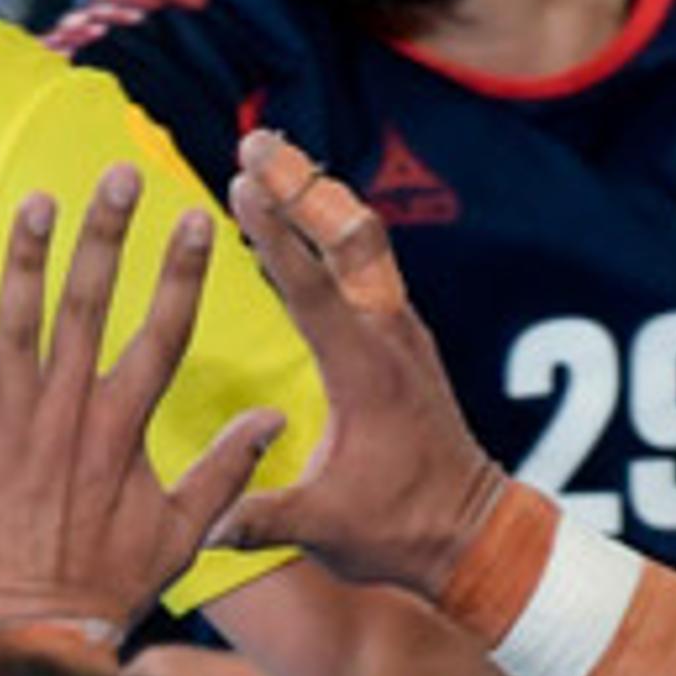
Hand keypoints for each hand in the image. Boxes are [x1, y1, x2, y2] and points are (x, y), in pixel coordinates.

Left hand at [0, 165, 284, 648]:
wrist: (31, 640)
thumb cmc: (105, 588)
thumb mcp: (182, 533)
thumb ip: (224, 469)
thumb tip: (276, 420)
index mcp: (125, 429)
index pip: (163, 334)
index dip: (182, 273)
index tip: (197, 216)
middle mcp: (70, 419)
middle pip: (90, 310)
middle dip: (106, 237)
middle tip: (118, 174)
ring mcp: (11, 435)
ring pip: (18, 330)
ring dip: (27, 264)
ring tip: (37, 205)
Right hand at [214, 130, 507, 589]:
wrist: (473, 533)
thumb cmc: (399, 532)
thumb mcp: (326, 530)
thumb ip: (263, 520)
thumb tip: (203, 531)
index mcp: (365, 373)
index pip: (314, 288)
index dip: (277, 234)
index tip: (240, 183)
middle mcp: (390, 337)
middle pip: (351, 236)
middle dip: (301, 185)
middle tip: (254, 141)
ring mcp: (401, 332)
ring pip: (364, 240)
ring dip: (317, 195)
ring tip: (269, 153)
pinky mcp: (402, 338)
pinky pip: (368, 262)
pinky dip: (332, 225)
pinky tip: (299, 210)